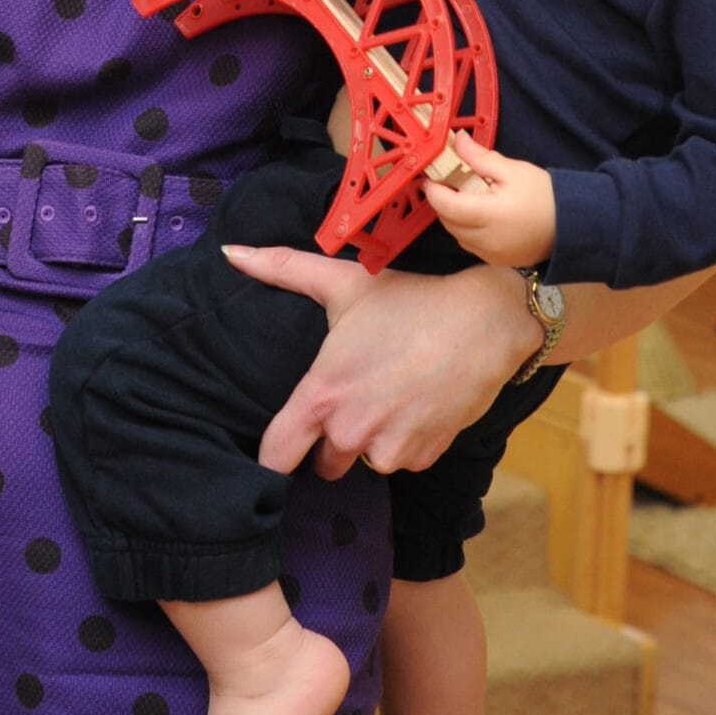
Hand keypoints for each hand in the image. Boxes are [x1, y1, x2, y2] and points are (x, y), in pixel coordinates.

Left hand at [222, 243, 536, 476]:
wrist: (485, 320)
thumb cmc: (409, 299)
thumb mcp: (343, 282)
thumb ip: (282, 269)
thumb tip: (230, 252)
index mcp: (323, 393)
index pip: (275, 457)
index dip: (272, 458)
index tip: (282, 448)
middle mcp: (352, 430)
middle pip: (323, 463)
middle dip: (332, 438)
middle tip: (355, 395)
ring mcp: (391, 449)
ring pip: (365, 460)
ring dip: (372, 438)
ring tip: (391, 393)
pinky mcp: (425, 457)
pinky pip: (403, 461)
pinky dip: (406, 441)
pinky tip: (418, 403)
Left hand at [428, 133, 557, 268]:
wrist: (573, 226)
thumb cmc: (544, 195)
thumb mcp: (513, 170)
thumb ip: (480, 158)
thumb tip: (458, 141)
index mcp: (488, 216)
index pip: (446, 205)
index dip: (434, 191)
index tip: (430, 178)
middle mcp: (485, 240)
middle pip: (448, 222)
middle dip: (442, 203)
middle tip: (447, 183)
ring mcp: (491, 254)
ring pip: (458, 236)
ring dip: (453, 218)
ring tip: (464, 198)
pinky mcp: (498, 261)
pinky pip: (471, 245)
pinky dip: (467, 231)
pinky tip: (479, 216)